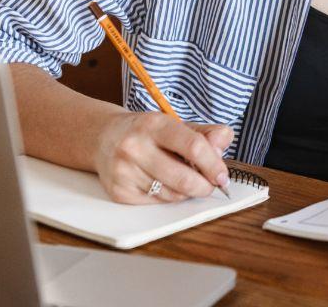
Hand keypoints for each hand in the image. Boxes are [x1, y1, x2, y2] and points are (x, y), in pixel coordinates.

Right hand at [94, 111, 233, 203]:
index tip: (222, 176)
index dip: (213, 165)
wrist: (103, 138)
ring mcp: (124, 171)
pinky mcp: (119, 192)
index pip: (193, 146)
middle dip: (204, 186)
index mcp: (154, 124)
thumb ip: (205, 133)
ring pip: (172, 194)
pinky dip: (168, 197)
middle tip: (210, 185)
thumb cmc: (147, 132)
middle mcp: (135, 147)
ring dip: (186, 191)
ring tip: (183, 178)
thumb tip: (224, 143)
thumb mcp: (175, 124)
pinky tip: (162, 183)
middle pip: (183, 178)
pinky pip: (157, 203)